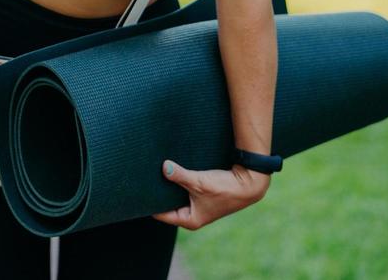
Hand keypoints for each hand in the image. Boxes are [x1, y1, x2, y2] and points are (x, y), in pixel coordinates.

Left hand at [150, 160, 269, 230]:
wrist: (248, 183)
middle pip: (167, 204)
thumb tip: (163, 167)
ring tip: (155, 174)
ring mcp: (197, 206)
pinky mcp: (201, 196)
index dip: (150, 202)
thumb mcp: (198, 181)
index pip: (161, 214)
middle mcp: (192, 215)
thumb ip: (179, 175)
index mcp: (189, 220)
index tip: (138, 191)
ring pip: (175, 196)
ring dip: (169, 186)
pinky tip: (170, 171)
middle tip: (144, 180)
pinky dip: (178, 182)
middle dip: (159, 193)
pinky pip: (183, 190)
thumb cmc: (224, 187)